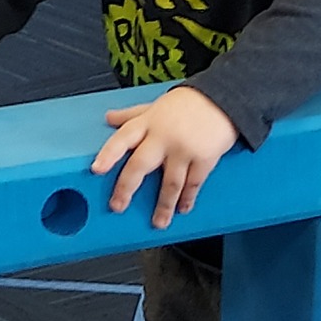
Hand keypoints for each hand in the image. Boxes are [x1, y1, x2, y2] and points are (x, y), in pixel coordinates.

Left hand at [91, 86, 238, 229]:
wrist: (223, 98)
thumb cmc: (187, 103)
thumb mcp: (155, 105)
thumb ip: (132, 114)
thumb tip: (109, 118)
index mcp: (148, 122)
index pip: (122, 138)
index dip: (109, 154)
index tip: (97, 170)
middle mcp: (163, 136)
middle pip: (140, 164)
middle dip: (127, 187)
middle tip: (118, 206)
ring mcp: (184, 148)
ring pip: (170, 182)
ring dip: (163, 205)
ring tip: (159, 222)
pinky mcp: (204, 158)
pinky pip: (194, 183)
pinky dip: (188, 198)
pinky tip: (183, 208)